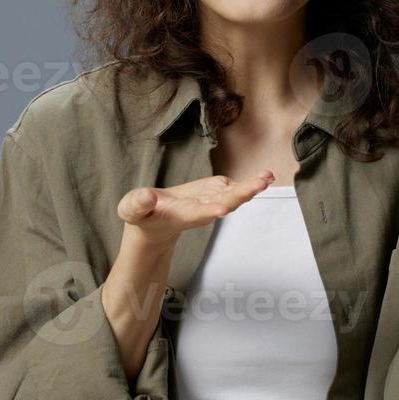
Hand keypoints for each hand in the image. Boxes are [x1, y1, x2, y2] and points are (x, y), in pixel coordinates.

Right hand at [117, 170, 276, 252]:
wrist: (155, 223)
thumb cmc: (143, 217)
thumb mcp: (132, 210)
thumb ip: (138, 205)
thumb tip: (147, 196)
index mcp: (179, 214)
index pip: (194, 214)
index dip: (207, 211)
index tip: (222, 209)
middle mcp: (199, 210)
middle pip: (222, 203)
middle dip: (240, 194)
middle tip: (258, 185)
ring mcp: (209, 202)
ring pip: (232, 196)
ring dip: (250, 188)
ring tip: (266, 177)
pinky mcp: (213, 194)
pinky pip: (234, 189)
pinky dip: (250, 183)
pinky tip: (265, 176)